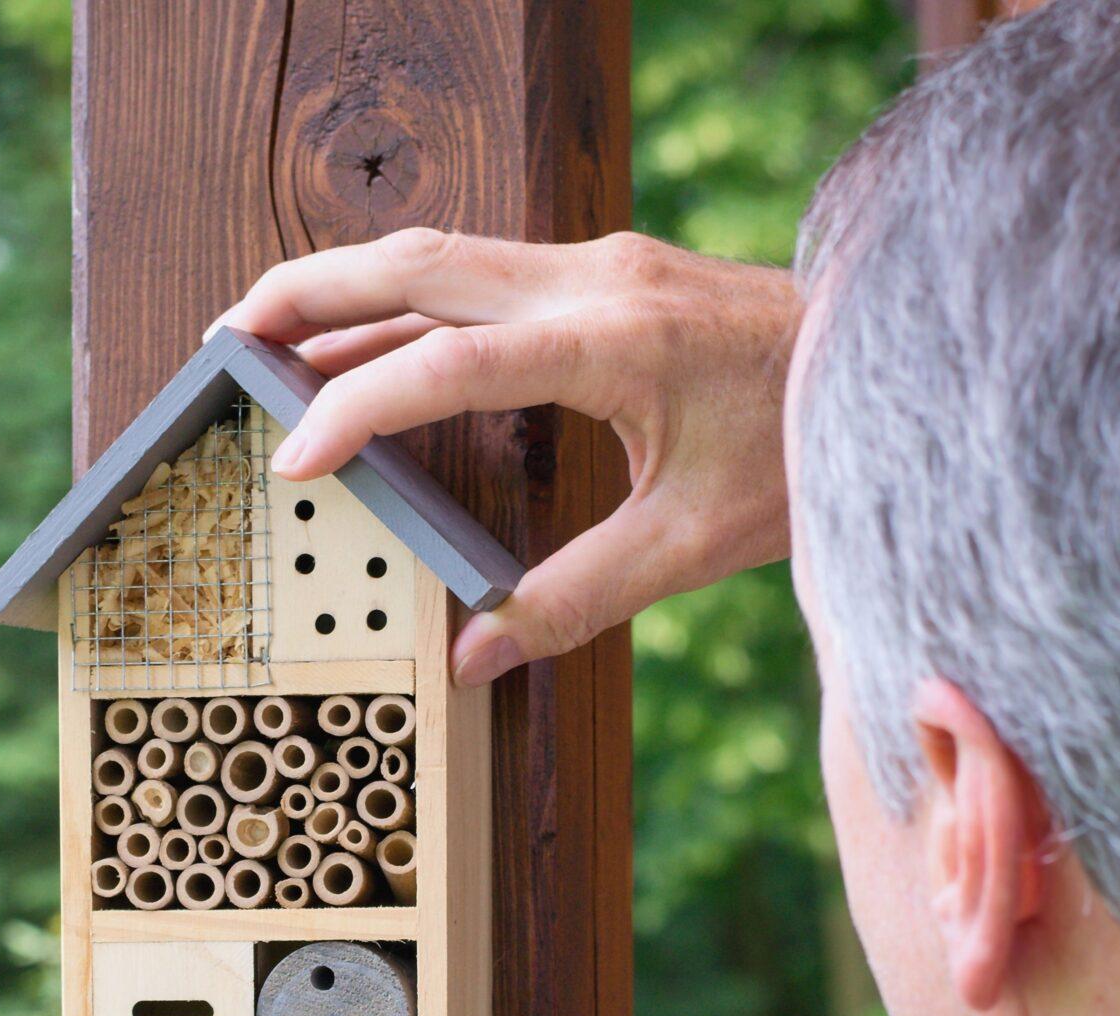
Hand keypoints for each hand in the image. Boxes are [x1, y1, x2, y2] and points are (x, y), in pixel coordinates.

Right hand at [215, 228, 802, 685]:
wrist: (892, 366)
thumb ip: (574, 599)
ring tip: (268, 335)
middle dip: (310, 294)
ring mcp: (598, 263)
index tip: (294, 461)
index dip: (358, 408)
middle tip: (227, 337)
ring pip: (441, 255)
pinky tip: (365, 348)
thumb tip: (474, 656)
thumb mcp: (694, 546)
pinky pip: (480, 275)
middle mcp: (595, 279)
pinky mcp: (604, 272)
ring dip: (348, 290)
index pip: (448, 363)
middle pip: (418, 262)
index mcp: (614, 341)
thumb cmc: (808, 449)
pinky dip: (406, 306)